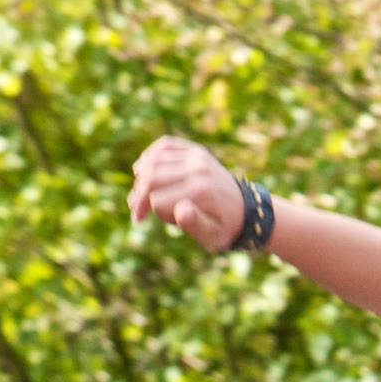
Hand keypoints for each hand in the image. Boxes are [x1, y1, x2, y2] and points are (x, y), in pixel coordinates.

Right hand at [129, 137, 245, 251]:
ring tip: (139, 194)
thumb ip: (195, 225)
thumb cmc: (225, 229)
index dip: (145, 209)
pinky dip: (150, 155)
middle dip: (138, 193)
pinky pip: (166, 145)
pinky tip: (141, 168)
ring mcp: (197, 156)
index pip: (156, 197)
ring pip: (155, 160)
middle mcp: (198, 169)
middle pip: (152, 176)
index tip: (139, 220)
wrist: (246, 211)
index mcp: (199, 192)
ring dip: (141, 177)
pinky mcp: (196, 151)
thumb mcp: (212, 236)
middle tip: (134, 209)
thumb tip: (180, 210)